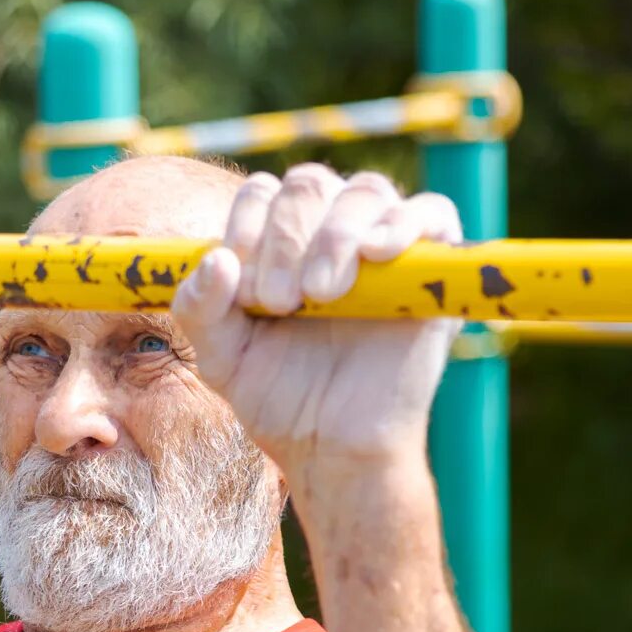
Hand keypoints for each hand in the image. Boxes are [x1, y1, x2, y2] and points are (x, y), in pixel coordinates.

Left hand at [170, 164, 462, 481]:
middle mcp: (330, 230)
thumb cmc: (279, 396)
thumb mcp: (221, 356)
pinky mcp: (432, 268)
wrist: (332, 447)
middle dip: (285, 237)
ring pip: (366, 192)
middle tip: (280, 301)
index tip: (243, 286)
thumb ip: (199, 308)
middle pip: (309, 184)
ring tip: (322, 293)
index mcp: (278, 240)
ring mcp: (384, 245)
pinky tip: (377, 252)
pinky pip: (432, 213)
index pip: (262, 192)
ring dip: (335, 234)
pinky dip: (404, 222)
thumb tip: (216, 258)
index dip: (248, 226)